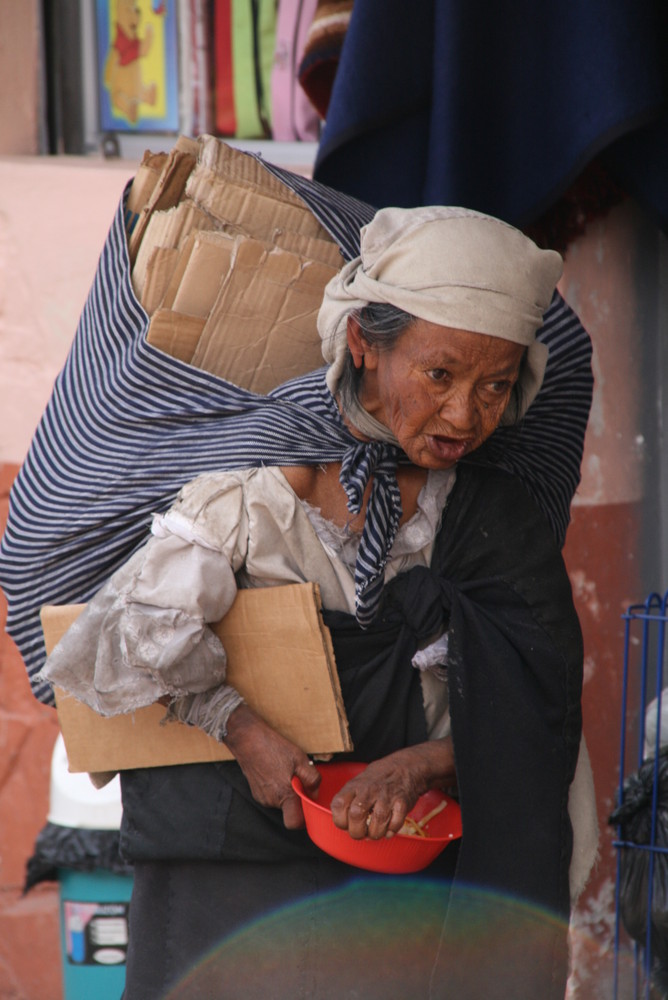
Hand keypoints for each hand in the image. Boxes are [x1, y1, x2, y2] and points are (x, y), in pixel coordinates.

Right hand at [223, 705, 319, 828]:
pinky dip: (276, 787)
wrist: (248, 739)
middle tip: (298, 780)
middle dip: (296, 799)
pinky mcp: (256, 792)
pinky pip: (271, 795)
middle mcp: (271, 800)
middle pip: (289, 810)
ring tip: (286, 771)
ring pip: (280, 802)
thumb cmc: (273, 747)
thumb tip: (314, 793)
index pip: (295, 823)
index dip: (304, 818)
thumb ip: (311, 779)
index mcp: (283, 794)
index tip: (308, 805)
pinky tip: (276, 771)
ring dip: (286, 791)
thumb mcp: (300, 758)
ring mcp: (261, 797)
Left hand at [330, 738, 455, 839]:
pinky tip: (389, 829)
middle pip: (356, 815)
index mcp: (354, 785)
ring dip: (375, 834)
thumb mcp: (357, 783)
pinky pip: (395, 823)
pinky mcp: (402, 802)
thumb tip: (345, 827)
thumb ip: (349, 802)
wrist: (404, 767)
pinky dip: (391, 830)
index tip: (346, 825)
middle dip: (357, 832)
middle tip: (361, 833)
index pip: (339, 805)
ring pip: (377, 822)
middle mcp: (369, 789)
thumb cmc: (377, 780)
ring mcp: (386, 796)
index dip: (340, 821)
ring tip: (376, 832)